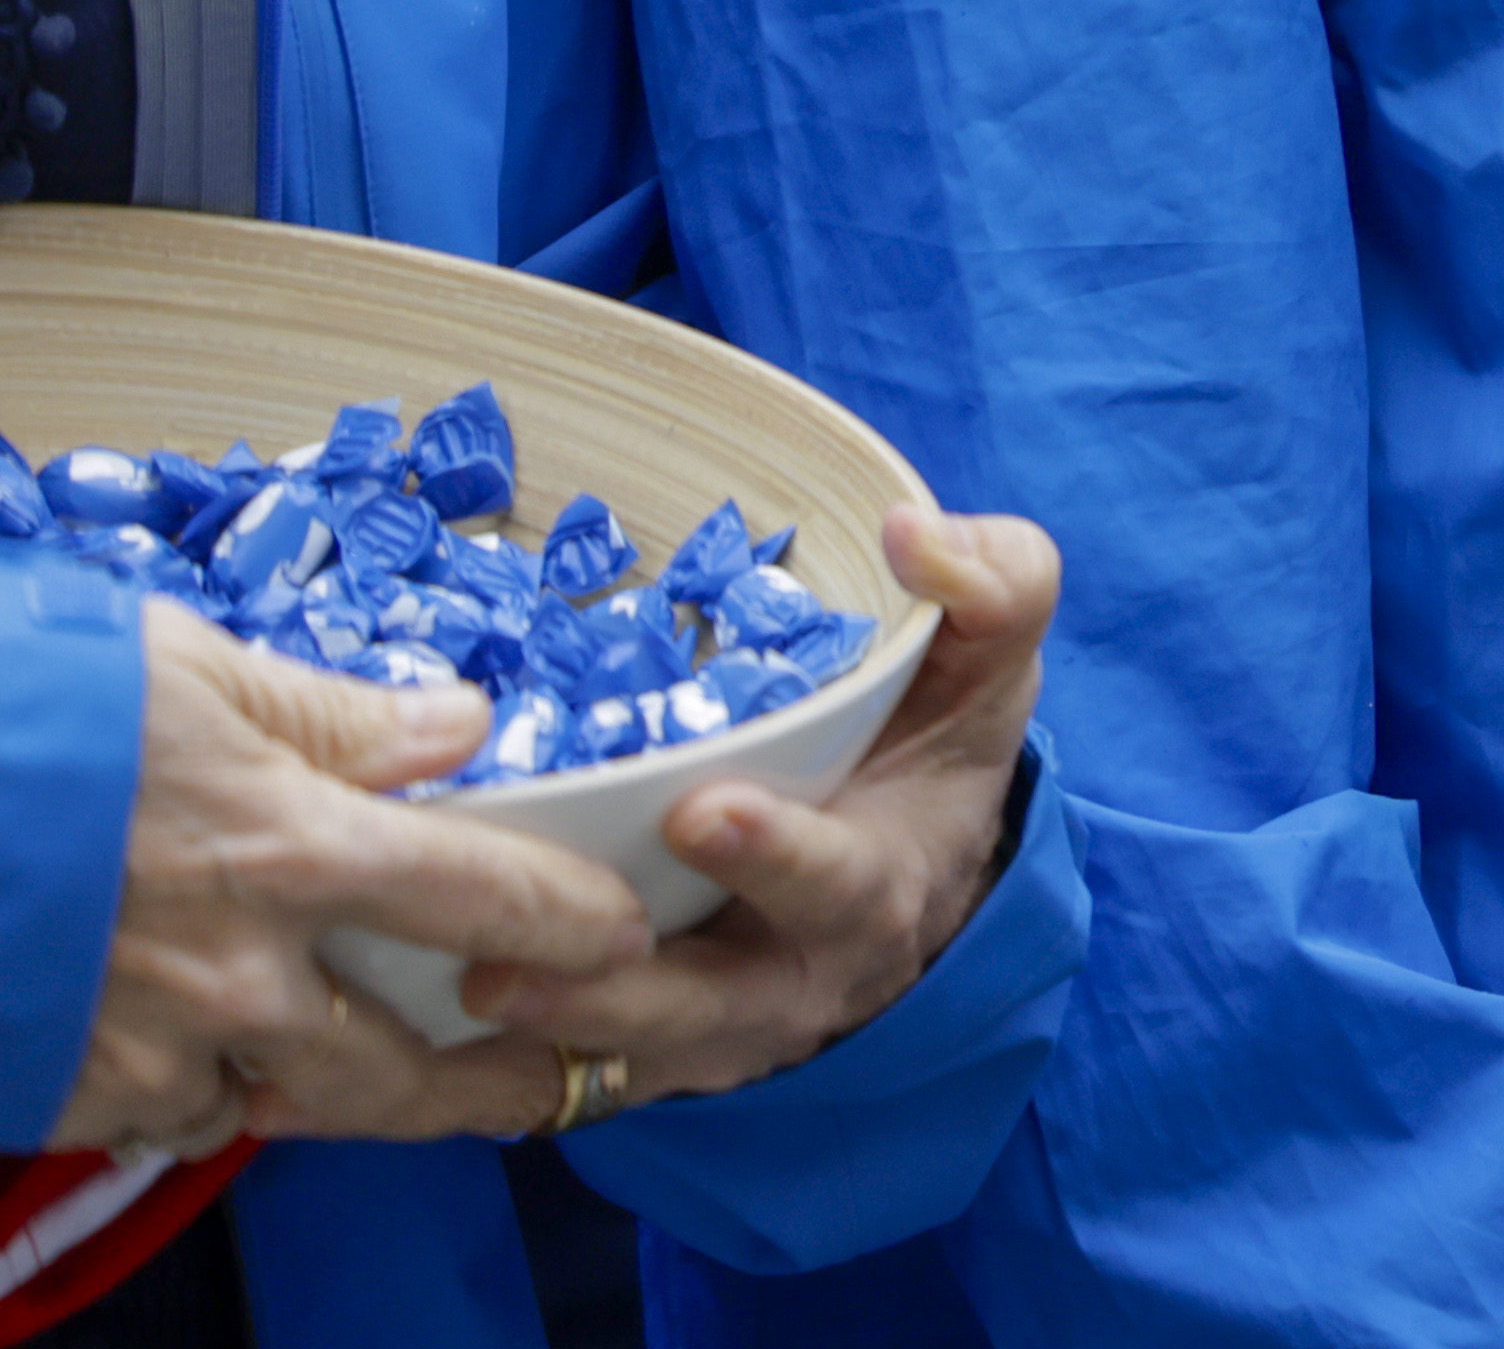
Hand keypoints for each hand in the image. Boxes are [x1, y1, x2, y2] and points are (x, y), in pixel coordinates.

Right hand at [49, 609, 648, 1150]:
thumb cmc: (25, 717)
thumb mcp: (192, 675)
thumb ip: (338, 716)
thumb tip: (460, 728)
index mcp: (295, 849)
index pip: (488, 901)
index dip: (577, 925)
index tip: (629, 939)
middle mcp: (239, 973)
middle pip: (400, 1064)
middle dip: (485, 1085)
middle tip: (546, 1087)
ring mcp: (148, 1049)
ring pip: (284, 1104)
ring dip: (342, 1097)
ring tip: (400, 1089)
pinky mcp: (70, 1094)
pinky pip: (173, 1118)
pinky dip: (210, 1100)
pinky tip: (227, 1068)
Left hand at [483, 511, 1055, 1101]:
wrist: (914, 879)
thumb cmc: (932, 749)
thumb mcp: (991, 663)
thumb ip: (993, 585)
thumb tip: (909, 531)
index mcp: (877, 887)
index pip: (835, 883)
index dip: (773, 855)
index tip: (701, 809)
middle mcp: (790, 981)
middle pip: (706, 1004)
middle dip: (620, 984)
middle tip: (518, 955)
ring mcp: (706, 1035)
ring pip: (615, 1058)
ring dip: (533, 1036)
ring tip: (458, 992)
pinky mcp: (631, 1060)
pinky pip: (552, 1087)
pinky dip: (475, 1080)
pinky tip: (394, 1053)